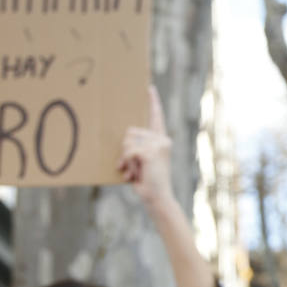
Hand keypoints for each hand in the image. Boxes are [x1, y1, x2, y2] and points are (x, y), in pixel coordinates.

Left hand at [117, 86, 175, 216]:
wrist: (158, 199)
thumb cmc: (148, 183)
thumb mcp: (141, 163)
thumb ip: (136, 149)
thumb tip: (124, 143)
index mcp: (161, 140)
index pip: (156, 117)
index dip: (153, 102)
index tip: (149, 88)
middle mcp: (162, 139)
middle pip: (130, 132)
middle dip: (125, 151)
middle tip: (131, 169)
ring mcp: (158, 145)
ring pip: (127, 142)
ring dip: (125, 160)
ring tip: (134, 173)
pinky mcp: (151, 152)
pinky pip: (128, 151)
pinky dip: (126, 164)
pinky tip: (132, 176)